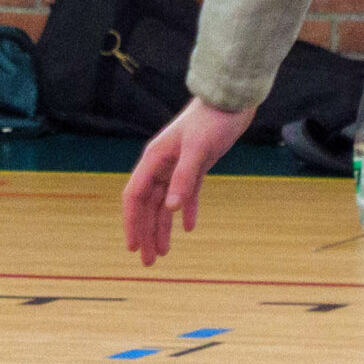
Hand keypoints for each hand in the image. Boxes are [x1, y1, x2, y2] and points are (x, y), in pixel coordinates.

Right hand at [122, 98, 254, 265]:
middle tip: (148, 262)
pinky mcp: (195, 167)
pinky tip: (188, 228)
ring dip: (163, 228)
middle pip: (148, 206)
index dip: (131, 222)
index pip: (135, 196)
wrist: (231, 101)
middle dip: (146, 234)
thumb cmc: (212, 120)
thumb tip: (170, 210)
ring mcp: (177, 167)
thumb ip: (183, 179)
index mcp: (154, 159)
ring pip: (165, 204)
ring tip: (164, 253)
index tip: (133, 247)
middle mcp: (161, 166)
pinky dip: (186, 211)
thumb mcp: (198, 150)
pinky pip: (186, 195)